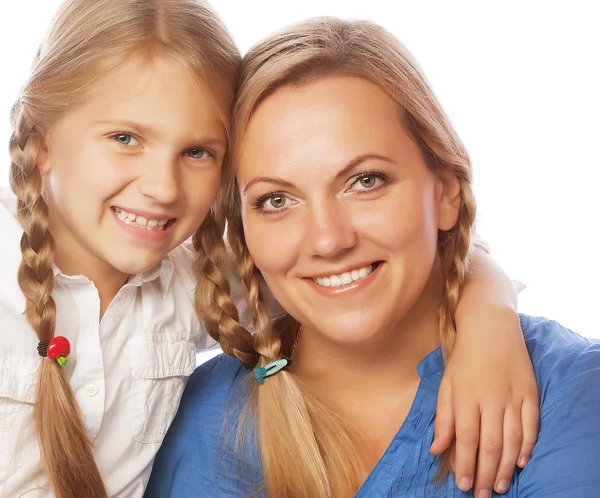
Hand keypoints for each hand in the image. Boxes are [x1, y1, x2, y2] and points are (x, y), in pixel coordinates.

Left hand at [430, 308, 538, 495]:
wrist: (490, 327)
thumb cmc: (464, 358)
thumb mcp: (446, 384)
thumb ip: (443, 417)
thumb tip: (437, 449)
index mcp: (466, 397)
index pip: (466, 438)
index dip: (465, 464)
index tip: (464, 485)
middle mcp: (490, 399)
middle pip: (490, 444)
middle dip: (486, 474)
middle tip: (483, 495)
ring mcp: (512, 396)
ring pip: (512, 439)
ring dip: (506, 467)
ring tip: (501, 486)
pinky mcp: (530, 392)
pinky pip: (531, 424)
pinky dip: (527, 445)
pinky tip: (521, 462)